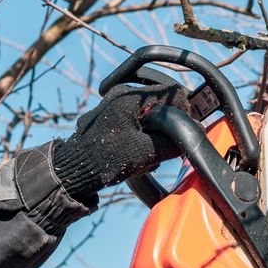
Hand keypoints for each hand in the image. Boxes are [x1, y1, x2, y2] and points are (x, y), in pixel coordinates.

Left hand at [52, 82, 190, 203]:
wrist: (70, 173)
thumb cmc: (104, 160)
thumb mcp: (145, 152)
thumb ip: (174, 141)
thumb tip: (196, 133)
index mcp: (131, 97)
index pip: (173, 94)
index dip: (183, 114)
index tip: (180, 134)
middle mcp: (121, 95)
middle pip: (162, 106)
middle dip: (166, 129)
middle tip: (159, 150)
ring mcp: (113, 106)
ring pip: (150, 117)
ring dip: (153, 137)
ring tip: (142, 157)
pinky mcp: (108, 119)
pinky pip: (136, 123)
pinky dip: (141, 139)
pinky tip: (133, 156)